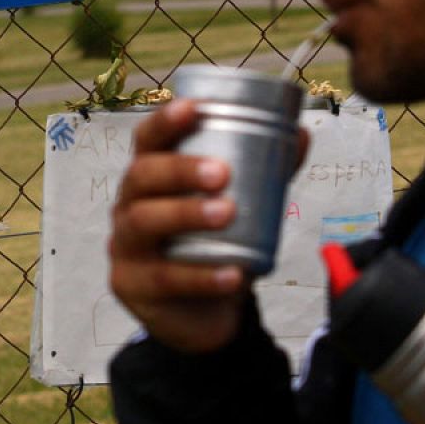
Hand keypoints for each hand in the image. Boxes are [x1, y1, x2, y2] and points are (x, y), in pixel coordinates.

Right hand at [109, 99, 248, 351]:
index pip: (147, 140)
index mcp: (151, 176)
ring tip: (228, 214)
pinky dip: (201, 276)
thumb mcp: (239, 207)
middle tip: (221, 173)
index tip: (195, 108)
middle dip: (179, 170)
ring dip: (186, 214)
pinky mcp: (130, 286)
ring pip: (144, 223)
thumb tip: (300, 135)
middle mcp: (129, 204)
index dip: (165, 122)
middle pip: (141, 177)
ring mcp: (124, 246)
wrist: (204, 314)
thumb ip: (265, 174)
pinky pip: (163, 279)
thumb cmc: (215, 245)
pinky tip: (233, 274)